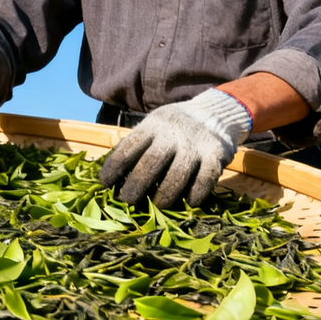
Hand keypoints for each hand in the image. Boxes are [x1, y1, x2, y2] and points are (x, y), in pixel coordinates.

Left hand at [99, 89, 252, 207]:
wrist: (214, 112)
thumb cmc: (173, 125)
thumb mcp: (153, 124)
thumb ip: (137, 143)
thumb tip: (112, 171)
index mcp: (152, 126)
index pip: (128, 148)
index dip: (114, 167)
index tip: (105, 183)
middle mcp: (172, 134)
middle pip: (150, 163)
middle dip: (136, 185)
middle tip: (127, 200)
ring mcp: (194, 145)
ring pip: (176, 175)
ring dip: (164, 195)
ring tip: (156, 207)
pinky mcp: (215, 156)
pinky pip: (204, 180)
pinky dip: (195, 194)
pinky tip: (188, 202)